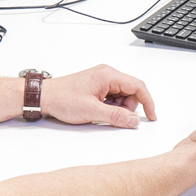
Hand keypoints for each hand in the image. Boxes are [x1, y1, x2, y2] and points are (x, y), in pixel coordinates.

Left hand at [40, 65, 156, 128]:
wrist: (44, 96)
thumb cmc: (63, 98)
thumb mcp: (92, 111)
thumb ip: (116, 116)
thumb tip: (134, 121)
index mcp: (108, 75)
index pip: (138, 86)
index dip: (148, 102)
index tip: (151, 116)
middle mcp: (107, 74)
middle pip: (131, 91)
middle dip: (128, 107)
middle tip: (116, 118)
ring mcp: (102, 79)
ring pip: (122, 95)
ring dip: (118, 108)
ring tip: (101, 114)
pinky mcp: (97, 86)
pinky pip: (112, 96)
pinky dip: (110, 106)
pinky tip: (98, 111)